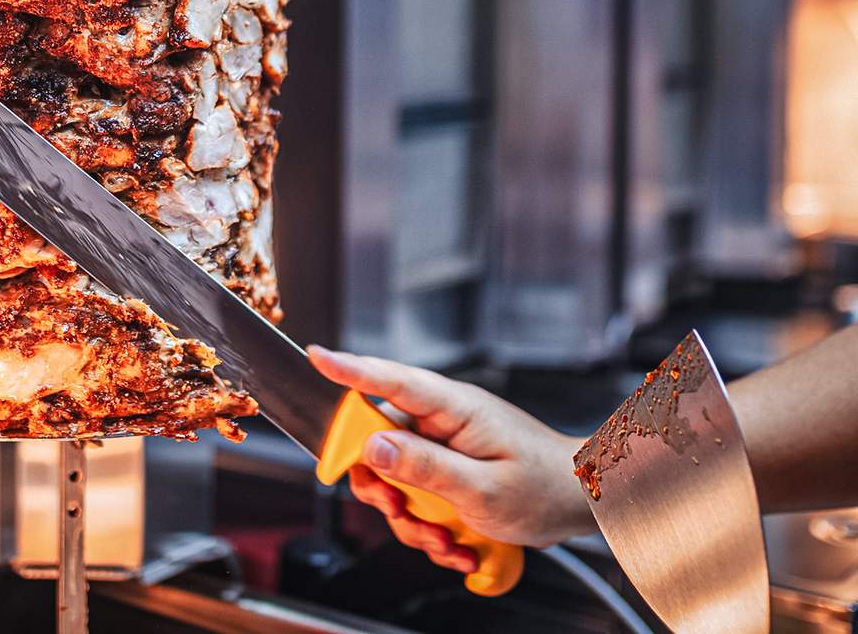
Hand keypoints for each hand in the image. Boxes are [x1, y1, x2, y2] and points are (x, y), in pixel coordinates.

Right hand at [308, 345, 595, 575]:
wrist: (583, 502)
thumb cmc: (545, 487)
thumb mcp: (482, 488)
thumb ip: (424, 467)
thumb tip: (372, 446)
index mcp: (453, 408)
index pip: (392, 380)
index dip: (349, 370)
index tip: (316, 358)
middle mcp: (442, 419)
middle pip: (378, 437)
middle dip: (382, 485)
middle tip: (400, 512)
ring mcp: (444, 444)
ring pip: (393, 474)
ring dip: (409, 516)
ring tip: (443, 540)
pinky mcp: (446, 468)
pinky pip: (415, 493)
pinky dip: (427, 524)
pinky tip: (454, 540)